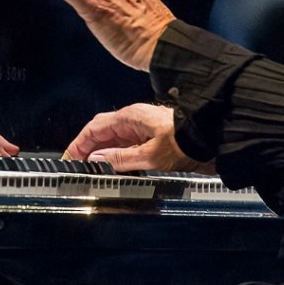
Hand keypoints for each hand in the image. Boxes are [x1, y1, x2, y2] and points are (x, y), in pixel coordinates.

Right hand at [63, 103, 213, 172]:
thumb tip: (97, 158)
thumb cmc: (187, 141)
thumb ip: (121, 158)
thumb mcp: (150, 156)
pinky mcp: (152, 136)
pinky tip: (114, 165)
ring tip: (92, 167)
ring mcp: (143, 127)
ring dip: (101, 151)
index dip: (78, 143)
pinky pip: (126, 143)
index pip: (94, 128)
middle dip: (86, 146)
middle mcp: (134, 119)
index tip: (69, 158)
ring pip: (114, 137)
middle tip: (76, 163)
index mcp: (130, 117)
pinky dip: (115, 154)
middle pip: (101, 131)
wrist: (214, 136)